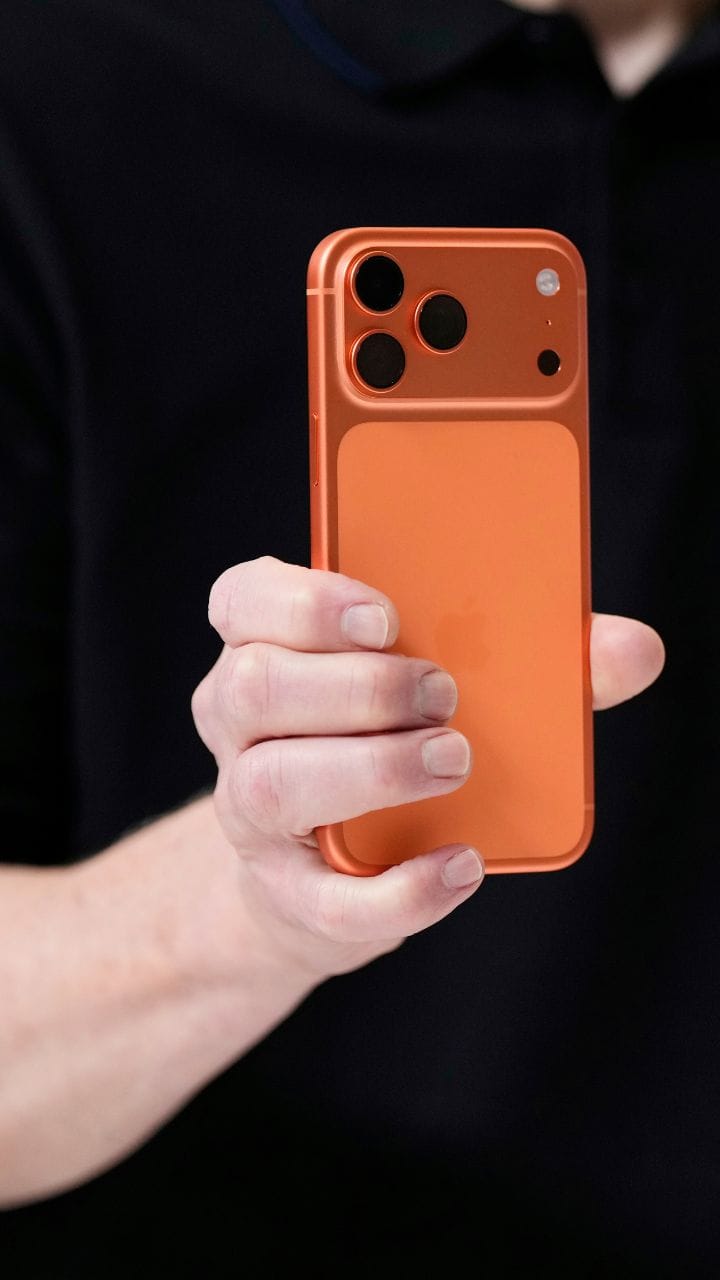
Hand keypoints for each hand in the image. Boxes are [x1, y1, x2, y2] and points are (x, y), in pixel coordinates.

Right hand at [191, 557, 664, 979]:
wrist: (332, 863)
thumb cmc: (388, 741)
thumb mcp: (433, 684)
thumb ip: (528, 661)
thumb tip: (632, 650)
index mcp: (266, 645)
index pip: (243, 600)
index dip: (302, 602)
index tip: (384, 616)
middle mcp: (236, 722)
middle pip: (253, 687)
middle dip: (358, 688)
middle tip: (445, 695)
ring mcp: (249, 811)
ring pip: (272, 784)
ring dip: (371, 770)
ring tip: (454, 760)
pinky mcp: (287, 892)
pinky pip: (325, 898)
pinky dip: (399, 886)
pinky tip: (459, 864)